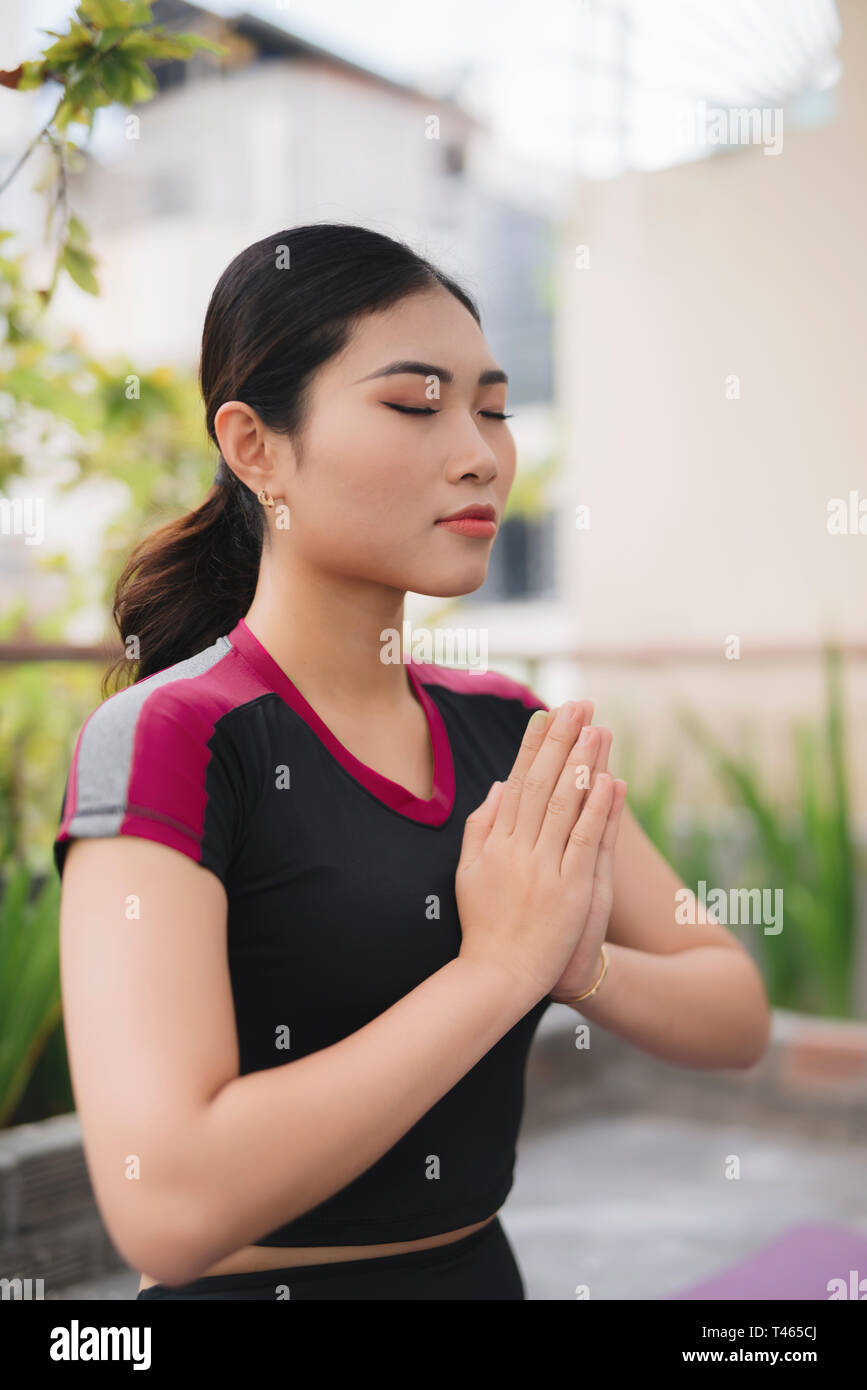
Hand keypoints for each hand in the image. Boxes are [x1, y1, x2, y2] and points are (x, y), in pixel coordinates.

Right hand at [455, 698, 622, 1003]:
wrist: (498, 975)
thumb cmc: (484, 925)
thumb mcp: (468, 872)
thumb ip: (481, 828)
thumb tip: (500, 786)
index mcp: (495, 842)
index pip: (518, 782)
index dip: (533, 746)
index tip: (546, 715)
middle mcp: (518, 849)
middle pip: (542, 784)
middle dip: (561, 741)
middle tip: (577, 705)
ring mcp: (544, 869)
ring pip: (565, 806)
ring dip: (582, 764)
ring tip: (596, 728)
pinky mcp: (571, 890)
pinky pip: (586, 841)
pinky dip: (598, 810)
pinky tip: (610, 780)